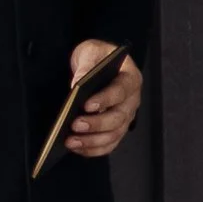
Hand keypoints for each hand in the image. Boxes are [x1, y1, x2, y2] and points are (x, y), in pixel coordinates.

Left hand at [65, 39, 141, 159]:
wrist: (97, 64)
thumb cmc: (96, 57)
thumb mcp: (91, 52)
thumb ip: (86, 66)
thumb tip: (77, 85)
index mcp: (130, 78)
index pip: (120, 91)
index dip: (104, 99)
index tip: (86, 105)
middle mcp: (131, 100)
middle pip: (118, 117)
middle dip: (96, 124)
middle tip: (75, 125)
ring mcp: (125, 117)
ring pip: (113, 135)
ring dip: (92, 141)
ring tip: (71, 141)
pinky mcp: (116, 130)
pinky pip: (108, 144)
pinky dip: (92, 149)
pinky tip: (76, 147)